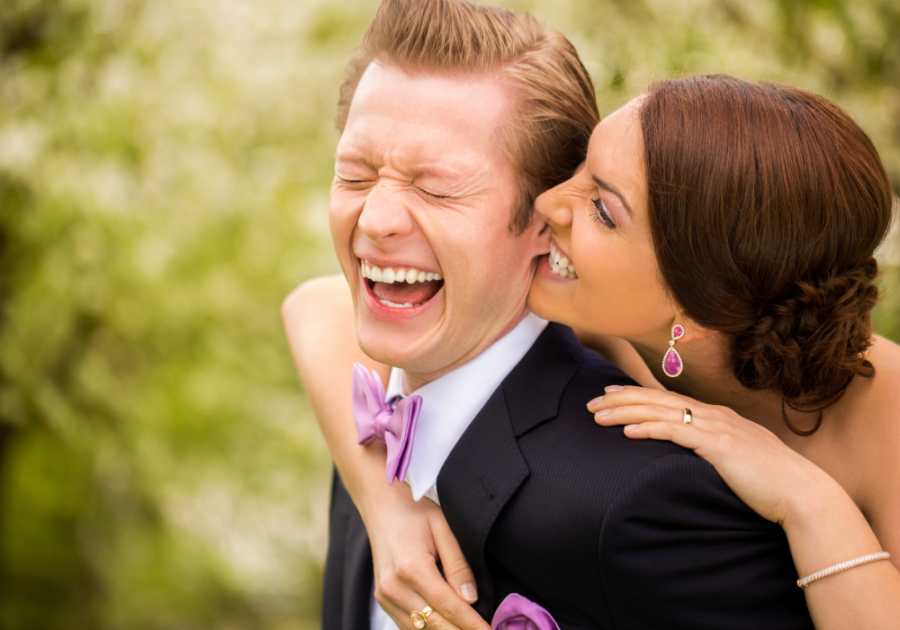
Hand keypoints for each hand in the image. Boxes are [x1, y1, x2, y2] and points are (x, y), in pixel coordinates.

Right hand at [360, 483, 488, 629]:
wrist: (380, 505)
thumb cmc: (414, 512)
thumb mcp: (443, 528)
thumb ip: (458, 564)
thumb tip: (471, 598)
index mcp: (412, 568)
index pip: (449, 607)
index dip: (472, 624)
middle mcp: (394, 587)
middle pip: (435, 625)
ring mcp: (385, 596)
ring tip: (468, 629)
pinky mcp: (382, 599)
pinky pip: (407, 625)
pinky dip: (428, 629)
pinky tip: (448, 626)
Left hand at [586, 385, 830, 525]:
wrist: (802, 493)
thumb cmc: (771, 483)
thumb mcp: (738, 459)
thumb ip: (715, 450)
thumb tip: (693, 454)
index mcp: (718, 417)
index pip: (668, 400)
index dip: (636, 395)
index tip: (610, 395)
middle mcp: (715, 415)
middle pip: (657, 400)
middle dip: (621, 399)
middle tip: (591, 403)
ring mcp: (717, 427)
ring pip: (660, 412)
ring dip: (625, 412)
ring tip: (598, 415)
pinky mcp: (718, 445)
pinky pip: (677, 432)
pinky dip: (650, 429)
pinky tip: (627, 432)